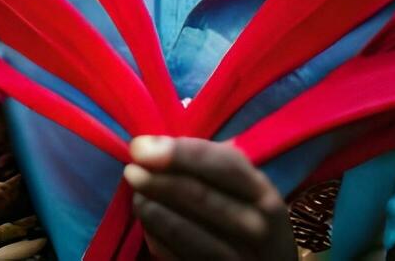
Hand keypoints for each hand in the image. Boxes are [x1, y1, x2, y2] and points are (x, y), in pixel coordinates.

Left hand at [125, 135, 297, 260]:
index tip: (142, 147)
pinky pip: (175, 257)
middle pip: (200, 196)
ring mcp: (237, 258)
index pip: (223, 165)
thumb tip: (152, 145)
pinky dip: (156, 238)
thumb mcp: (243, 187)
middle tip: (131, 171)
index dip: (180, 153)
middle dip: (159, 181)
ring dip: (152, 210)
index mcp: (263, 194)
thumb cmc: (247, 215)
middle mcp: (256, 226)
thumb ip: (206, 162)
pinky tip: (148, 224)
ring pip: (184, 231)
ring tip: (137, 196)